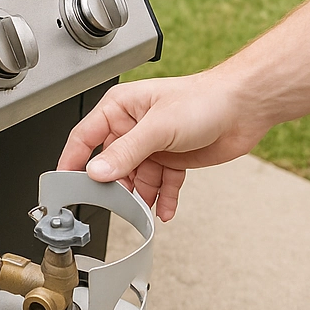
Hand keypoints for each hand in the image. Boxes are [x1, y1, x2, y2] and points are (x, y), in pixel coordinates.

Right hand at [57, 71, 270, 220]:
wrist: (245, 107)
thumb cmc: (203, 100)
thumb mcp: (157, 128)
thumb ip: (126, 152)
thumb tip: (97, 172)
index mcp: (119, 108)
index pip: (85, 137)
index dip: (72, 161)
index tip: (64, 183)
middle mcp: (132, 126)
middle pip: (111, 163)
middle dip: (113, 185)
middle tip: (111, 204)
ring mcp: (152, 144)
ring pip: (136, 177)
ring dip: (139, 196)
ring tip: (142, 210)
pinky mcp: (172, 159)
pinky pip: (161, 184)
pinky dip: (162, 198)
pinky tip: (164, 210)